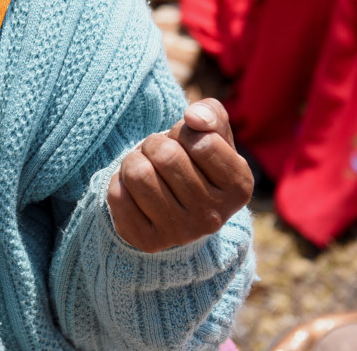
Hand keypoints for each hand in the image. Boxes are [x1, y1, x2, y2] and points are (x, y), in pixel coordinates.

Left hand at [106, 99, 252, 252]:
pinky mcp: (148, 242)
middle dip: (154, 143)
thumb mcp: (212, 134)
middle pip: (165, 155)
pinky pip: (117, 195)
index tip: (185, 143)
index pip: (200, 141)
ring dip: (133, 160)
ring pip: (137, 173)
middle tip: (159, 154)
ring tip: (146, 168)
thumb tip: (194, 118)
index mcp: (239, 187)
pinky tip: (134, 191)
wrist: (177, 208)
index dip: (183, 132)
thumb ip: (210, 115)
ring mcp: (181, 233)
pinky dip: (118, 182)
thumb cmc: (195, 161)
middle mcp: (214, 217)